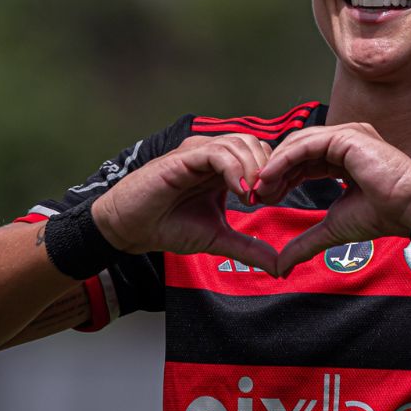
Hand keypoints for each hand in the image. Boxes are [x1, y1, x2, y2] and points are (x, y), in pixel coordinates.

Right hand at [90, 135, 279, 274]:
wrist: (131, 229)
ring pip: (240, 143)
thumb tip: (279, 267)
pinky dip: (234, 169)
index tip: (271, 202)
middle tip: (263, 199)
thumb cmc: (168, 226)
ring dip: (253, 170)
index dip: (273, 175)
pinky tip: (238, 192)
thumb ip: (248, 248)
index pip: (261, 155)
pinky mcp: (183, 157)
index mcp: (222, 168)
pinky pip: (218, 152)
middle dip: (267, 170)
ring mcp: (198, 153)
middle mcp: (212, 155)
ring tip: (250, 198)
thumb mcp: (217, 239)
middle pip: (255, 144)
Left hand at [253, 123, 410, 275]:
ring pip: (299, 144)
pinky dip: (285, 159)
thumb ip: (306, 242)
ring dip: (275, 165)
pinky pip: (307, 144)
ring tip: (260, 187)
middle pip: (297, 150)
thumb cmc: (381, 216)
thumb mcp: (332, 229)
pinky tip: (271, 177)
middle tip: (256, 194)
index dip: (282, 178)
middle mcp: (344, 141)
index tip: (264, 198)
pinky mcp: (347, 136)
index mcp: (343, 157)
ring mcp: (346, 135)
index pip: (303, 162)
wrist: (408, 210)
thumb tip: (282, 266)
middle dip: (275, 171)